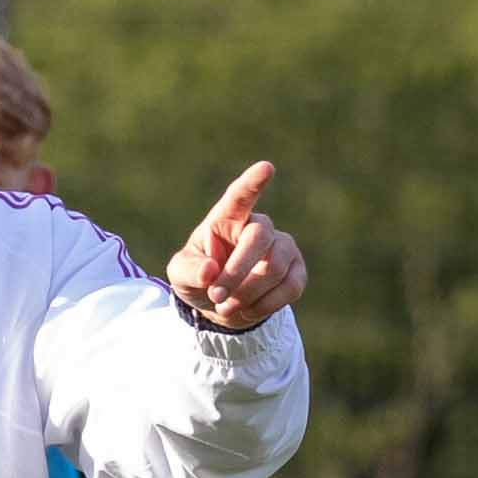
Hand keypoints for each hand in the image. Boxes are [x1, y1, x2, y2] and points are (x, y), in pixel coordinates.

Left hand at [166, 161, 307, 330]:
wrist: (222, 305)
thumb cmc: (199, 279)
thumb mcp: (180, 275)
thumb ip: (190, 270)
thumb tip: (210, 271)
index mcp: (227, 217)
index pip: (241, 195)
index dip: (253, 182)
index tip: (266, 168)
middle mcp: (259, 226)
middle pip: (258, 238)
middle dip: (236, 273)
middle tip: (215, 296)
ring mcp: (282, 247)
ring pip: (274, 268)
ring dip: (246, 295)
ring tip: (226, 306)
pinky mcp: (297, 271)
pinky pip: (290, 288)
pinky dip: (264, 306)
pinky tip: (247, 309)